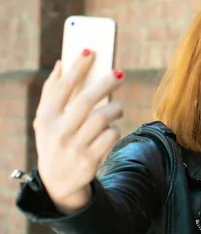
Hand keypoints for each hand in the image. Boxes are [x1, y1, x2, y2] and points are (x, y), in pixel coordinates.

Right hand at [33, 50, 124, 213]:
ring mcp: (74, 147)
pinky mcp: (90, 160)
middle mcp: (59, 132)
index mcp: (46, 118)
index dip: (77, 67)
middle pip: (86, 101)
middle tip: (120, 73)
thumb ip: (52, 92)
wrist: (59, 183)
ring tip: (116, 108)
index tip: (90, 50)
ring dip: (115, 109)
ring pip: (103, 118)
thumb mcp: (46, 120)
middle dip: (105, 83)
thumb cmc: (56, 141)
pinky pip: (111, 136)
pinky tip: (110, 131)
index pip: (63, 87)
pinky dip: (114, 130)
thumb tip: (61, 63)